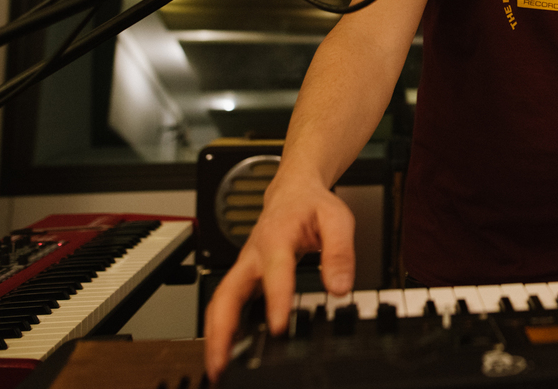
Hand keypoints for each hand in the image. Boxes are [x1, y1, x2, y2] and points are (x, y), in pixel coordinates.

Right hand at [203, 177, 355, 382]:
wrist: (294, 191)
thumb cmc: (312, 204)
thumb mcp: (337, 219)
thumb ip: (340, 252)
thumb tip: (339, 287)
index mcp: (276, 238)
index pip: (275, 271)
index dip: (275, 300)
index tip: (276, 327)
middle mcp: (254, 255)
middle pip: (228, 293)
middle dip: (222, 328)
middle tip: (223, 360)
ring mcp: (246, 267)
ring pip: (221, 302)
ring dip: (216, 334)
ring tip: (218, 366)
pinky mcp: (245, 277)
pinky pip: (228, 303)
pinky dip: (222, 327)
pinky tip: (227, 350)